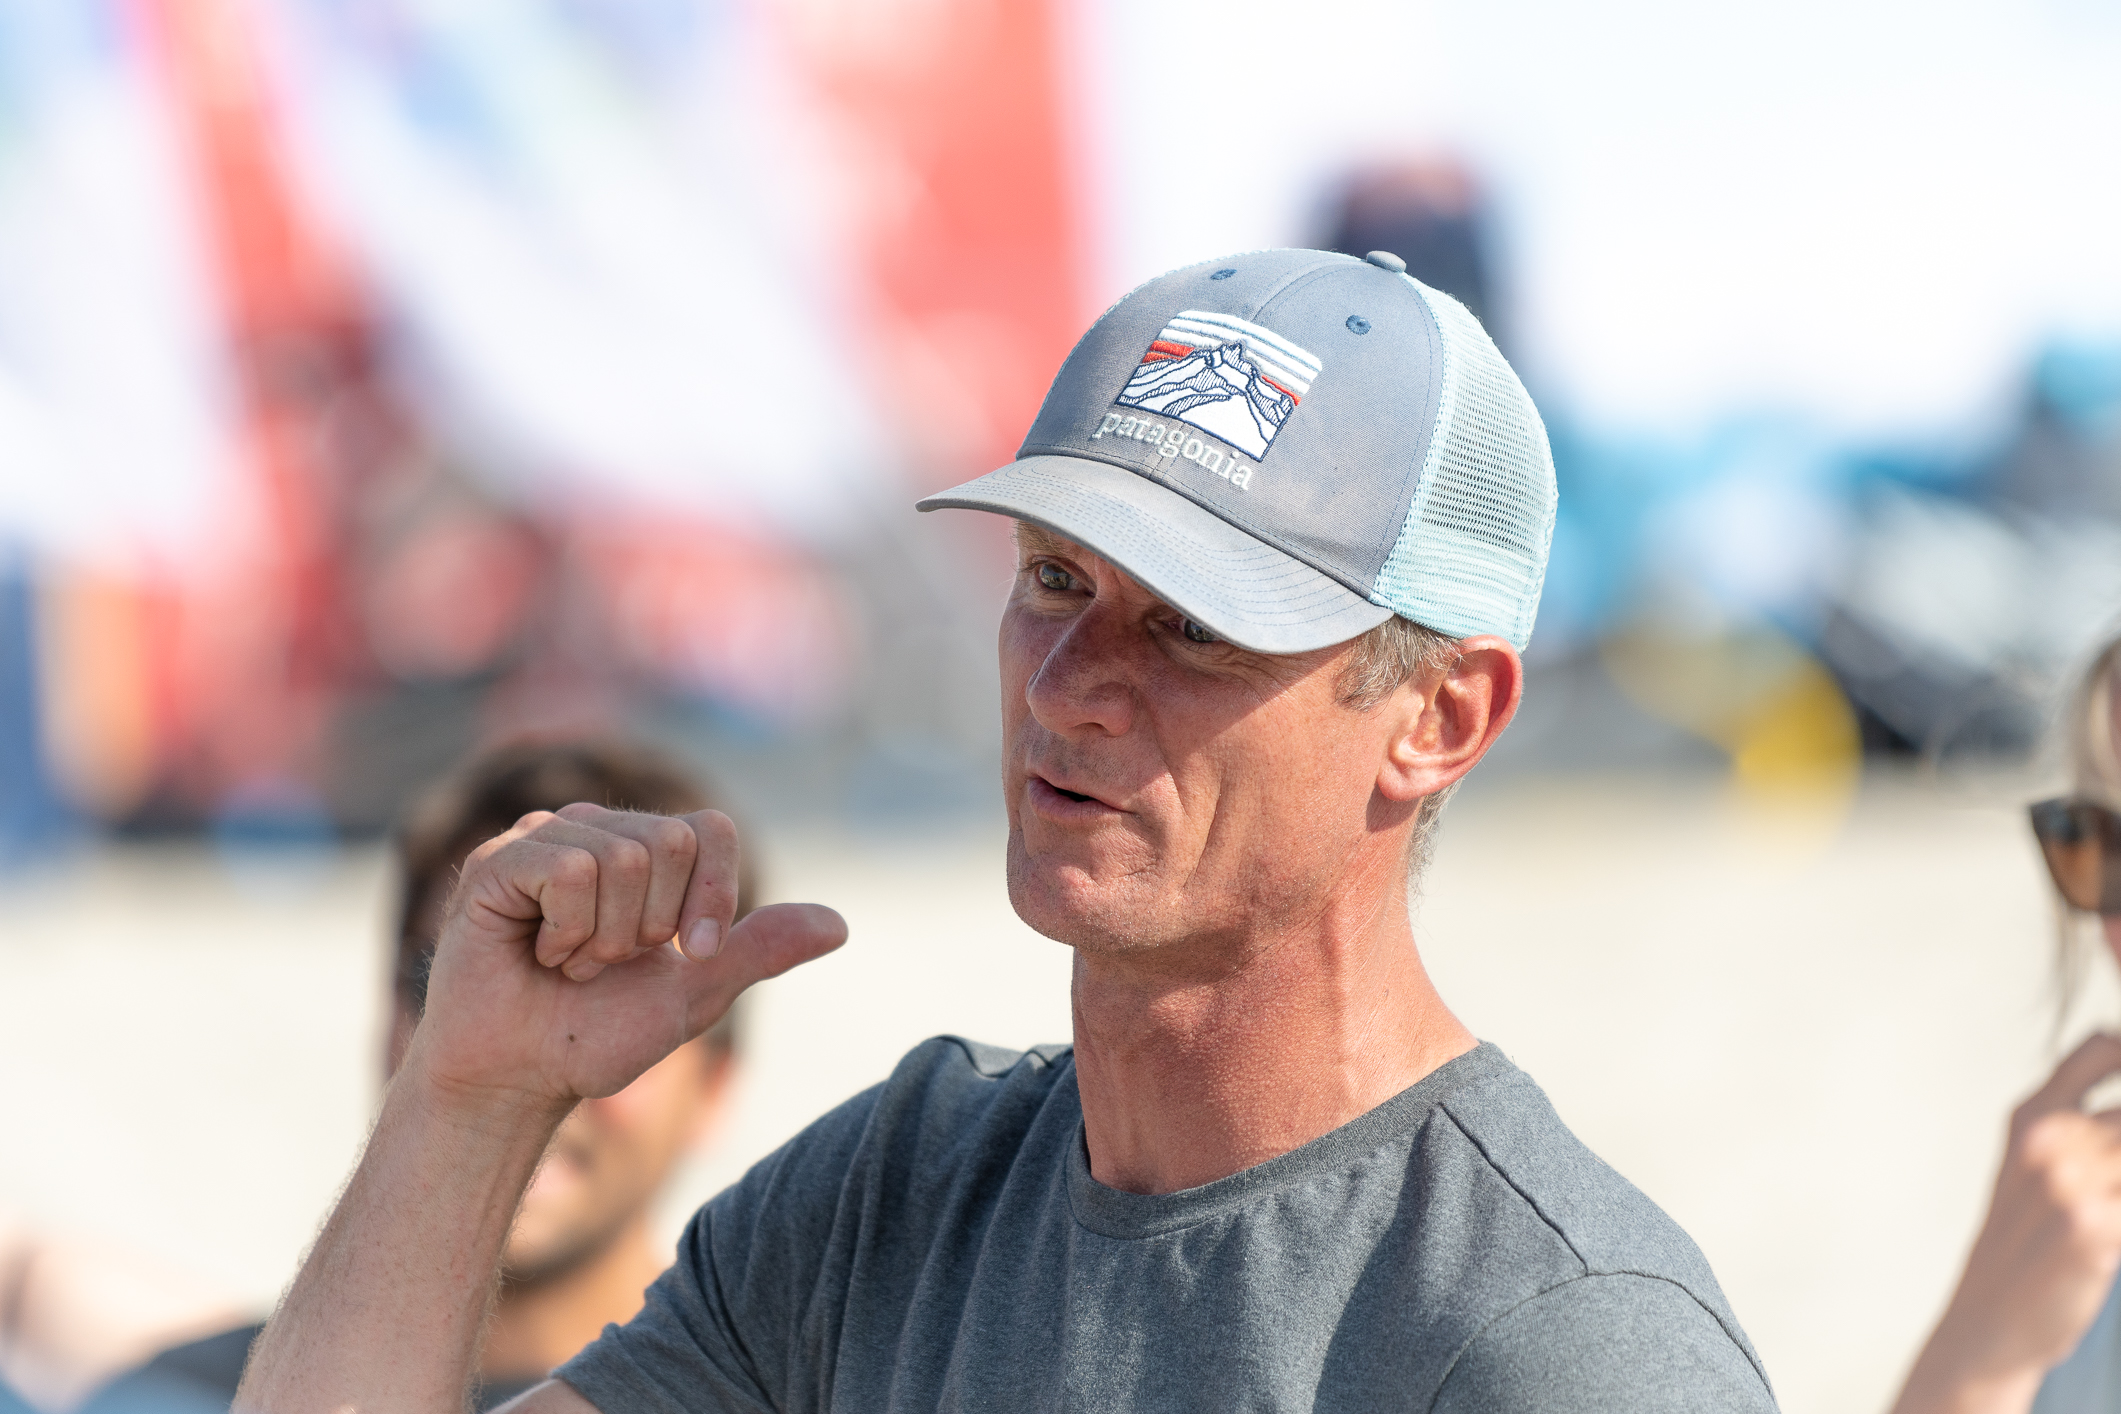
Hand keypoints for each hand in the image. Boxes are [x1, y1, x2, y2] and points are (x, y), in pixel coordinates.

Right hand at [409, 803, 846, 1114]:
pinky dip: (566, 931)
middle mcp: (597, 830)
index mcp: (647, 853)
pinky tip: (536, 952)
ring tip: (567, 961)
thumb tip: (840, 926)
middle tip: (604, 962)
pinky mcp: (498, 860)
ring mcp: (545, 838)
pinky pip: (569, 869)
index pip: (712, 830)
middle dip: (650, 926)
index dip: (713, 896)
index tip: (687, 955)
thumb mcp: (698, 993)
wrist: (521, 1079)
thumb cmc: (596, 1036)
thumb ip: (760, 950)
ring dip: (603, 938)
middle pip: (673, 841)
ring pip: (622, 857)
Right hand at [1895, 1034, 2120, 1413]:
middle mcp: (2046, 1140)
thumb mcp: (2032, 1163)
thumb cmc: (2022, 1244)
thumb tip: (2114, 1047)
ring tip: (2111, 1206)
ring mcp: (2067, 1182)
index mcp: (2030, 1117)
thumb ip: (2077, 1113)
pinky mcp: (2092, 1229)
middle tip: (2111, 1186)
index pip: (2104, 1048)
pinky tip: (2115, 1233)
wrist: (1989, 1320)